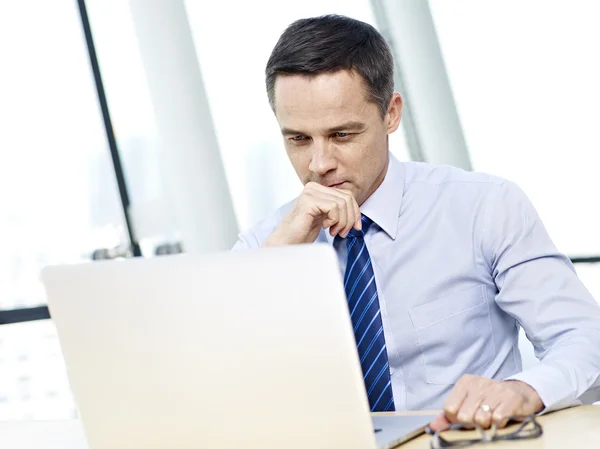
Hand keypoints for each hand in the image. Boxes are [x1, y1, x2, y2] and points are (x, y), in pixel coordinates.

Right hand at [263, 182, 361, 245]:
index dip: (355, 212)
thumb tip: (357, 213)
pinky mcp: (309, 200)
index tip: (356, 227)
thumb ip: (338, 210)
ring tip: (333, 232)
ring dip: (342, 222)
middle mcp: (314, 187)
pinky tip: (324, 227)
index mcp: (318, 189)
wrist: (287, 241)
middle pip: (347, 198)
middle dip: (350, 218)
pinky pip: (334, 207)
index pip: (347, 195)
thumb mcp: (325, 218)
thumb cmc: (304, 232)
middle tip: (342, 232)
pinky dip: (334, 220)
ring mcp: (310, 192)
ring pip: (342, 203)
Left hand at [429, 375, 543, 431]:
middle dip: (471, 424)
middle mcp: (479, 383)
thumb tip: (432, 428)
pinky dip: (498, 424)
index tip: (464, 418)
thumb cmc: (488, 400)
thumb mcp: (466, 402)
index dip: (456, 420)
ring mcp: (495, 390)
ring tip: (490, 417)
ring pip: (481, 420)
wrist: (519, 393)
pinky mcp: (510, 400)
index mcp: (465, 382)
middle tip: (479, 419)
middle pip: (464, 417)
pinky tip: (501, 417)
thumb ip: (448, 415)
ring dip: (486, 424)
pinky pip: (497, 420)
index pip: (450, 409)